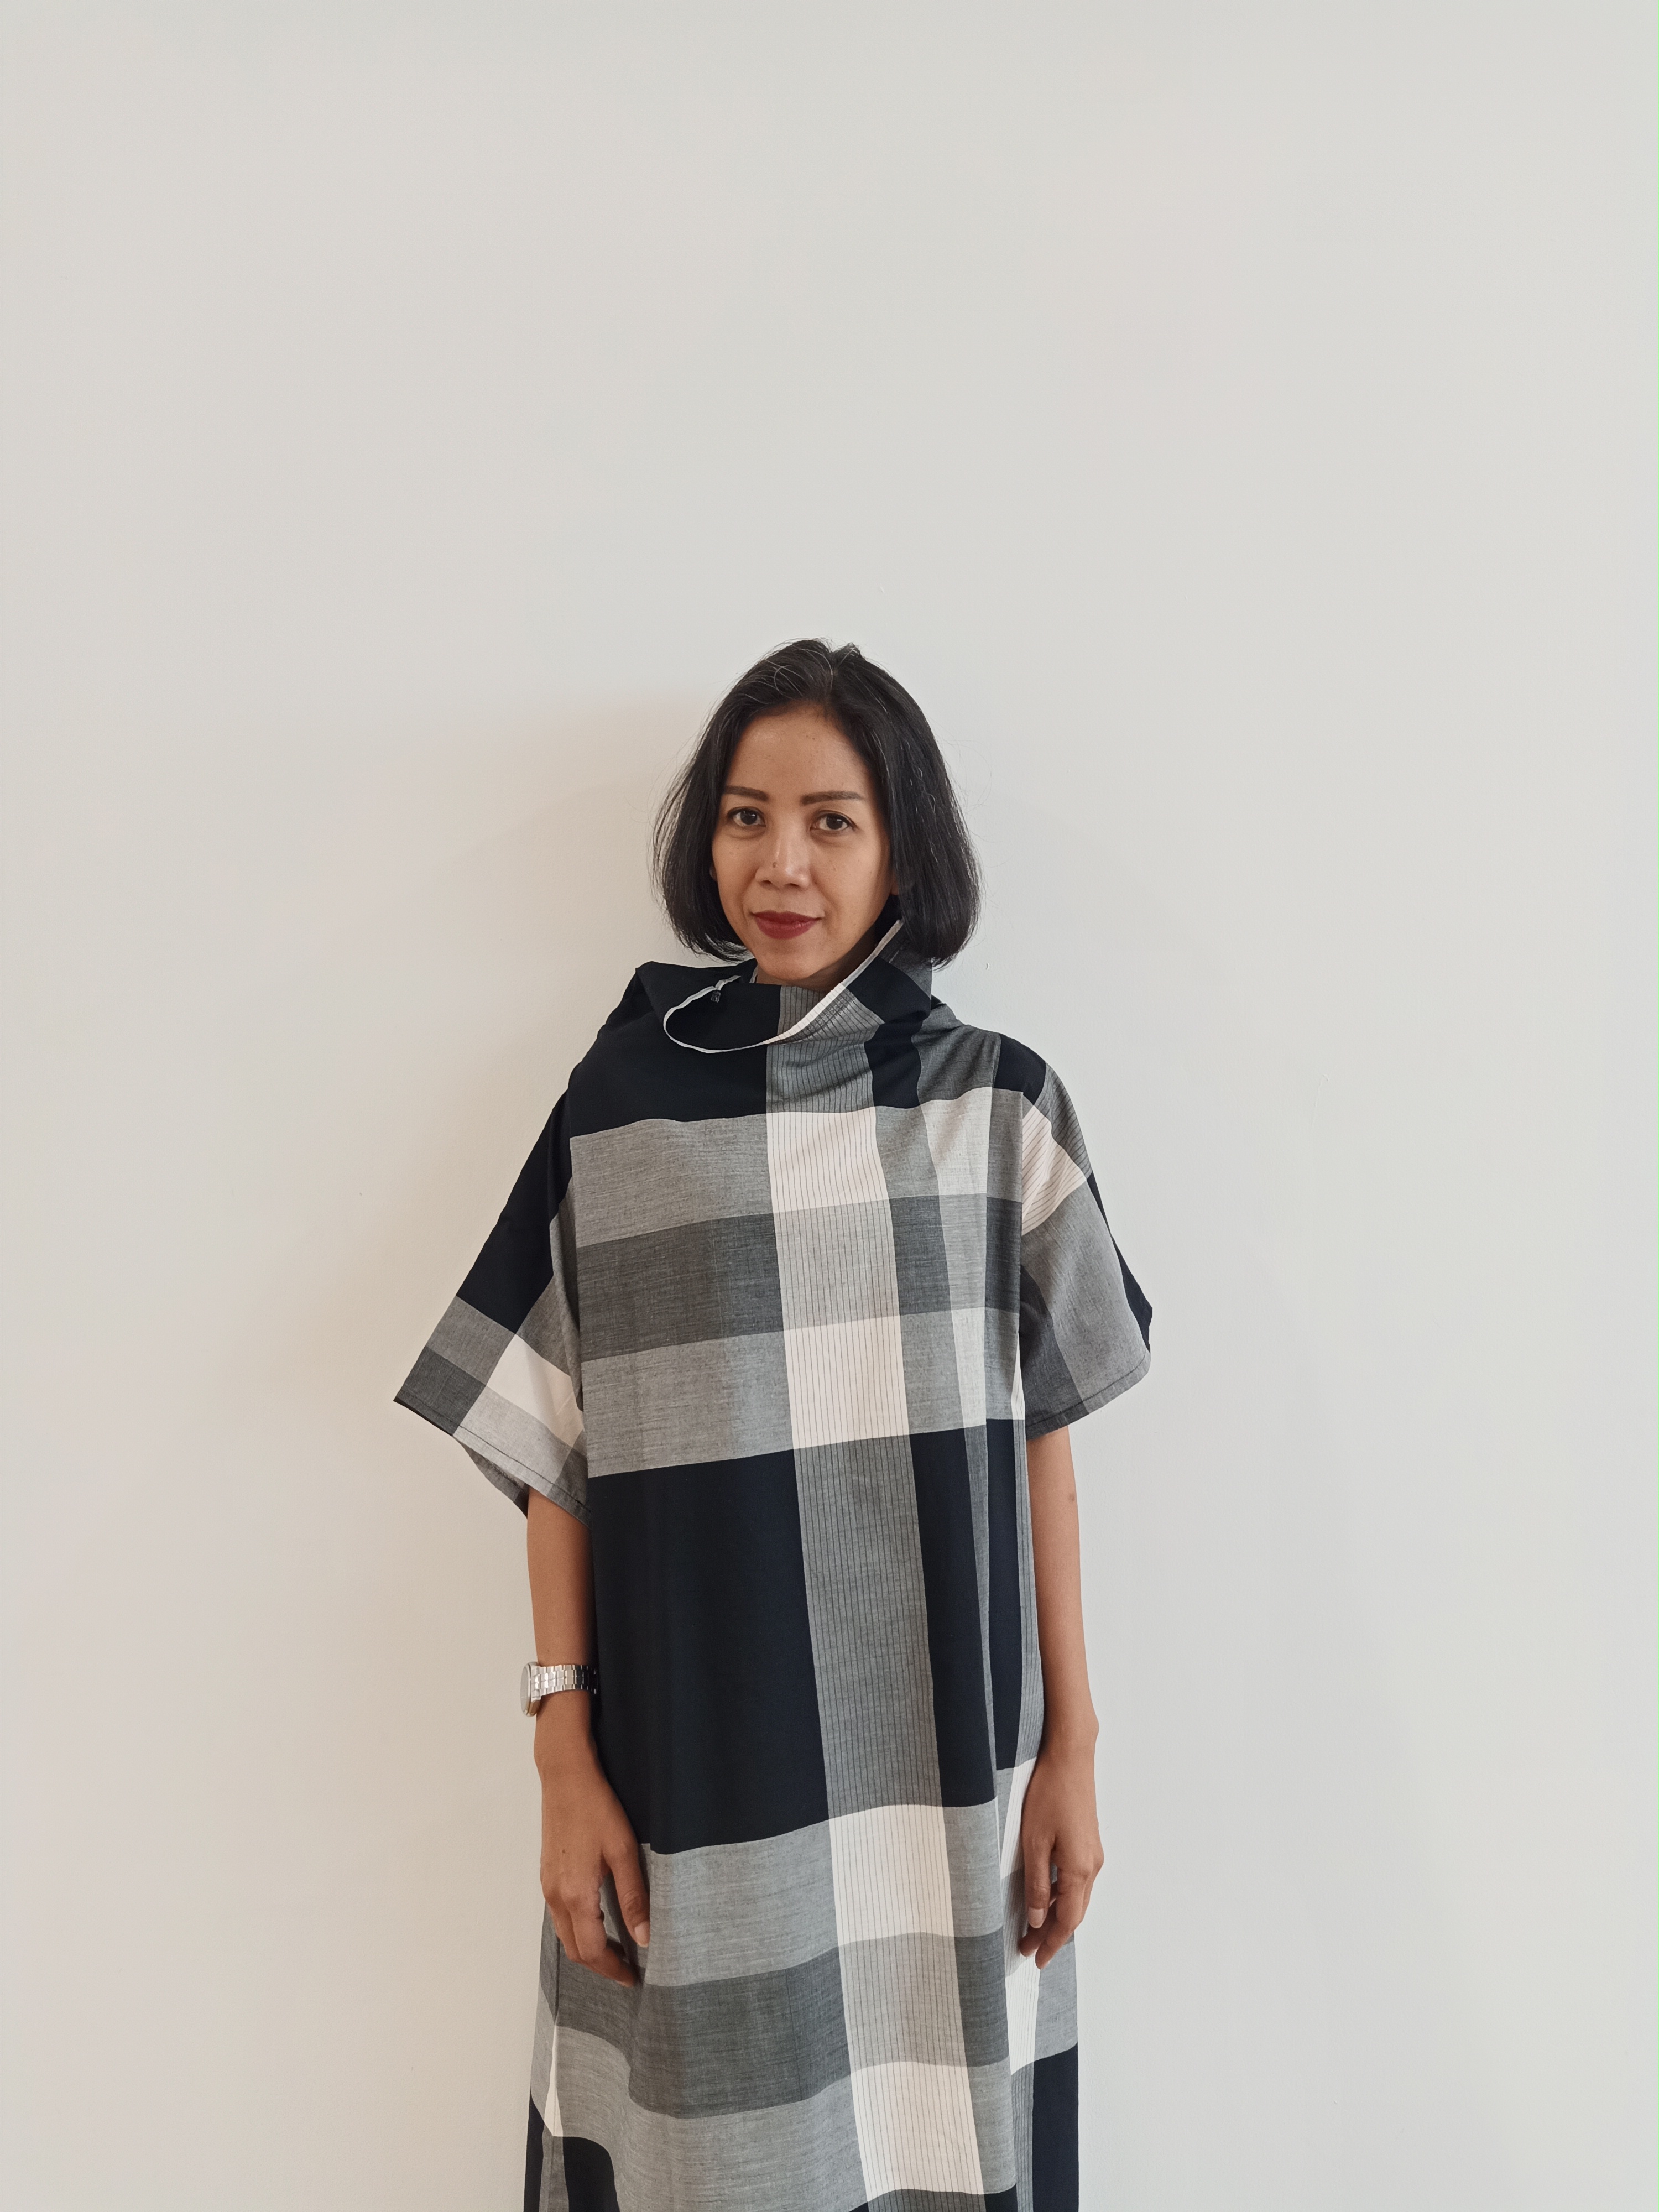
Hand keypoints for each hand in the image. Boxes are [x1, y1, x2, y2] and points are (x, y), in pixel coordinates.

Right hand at [534, 1697, 649, 1987]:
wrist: (565, 1775)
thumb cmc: (596, 1808)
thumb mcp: (624, 1851)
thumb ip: (634, 1897)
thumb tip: (645, 1937)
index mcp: (575, 1895)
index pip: (592, 1951)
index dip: (613, 1969)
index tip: (634, 1978)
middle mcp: (555, 1896)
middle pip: (574, 1950)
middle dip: (600, 1965)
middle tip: (628, 1968)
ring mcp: (548, 1885)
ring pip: (565, 1934)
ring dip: (588, 1947)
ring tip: (618, 1947)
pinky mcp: (548, 1873)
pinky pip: (560, 1915)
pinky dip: (579, 1929)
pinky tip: (599, 1919)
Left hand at [1017, 1730, 1103, 1968]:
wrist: (1070, 1757)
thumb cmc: (1050, 1793)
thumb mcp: (1034, 1842)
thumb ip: (1035, 1883)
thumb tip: (1035, 1919)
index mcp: (1080, 1870)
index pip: (1066, 1921)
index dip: (1050, 1943)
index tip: (1036, 1961)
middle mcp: (1093, 1866)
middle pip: (1073, 1913)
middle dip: (1051, 1934)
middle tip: (1027, 1949)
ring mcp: (1093, 1853)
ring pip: (1075, 1897)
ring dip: (1055, 1915)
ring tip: (1031, 1928)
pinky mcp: (1088, 1842)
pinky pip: (1077, 1880)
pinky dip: (1061, 1895)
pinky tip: (1043, 1895)